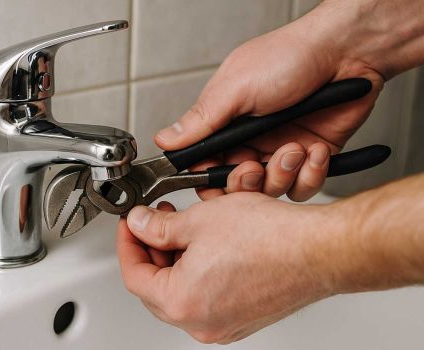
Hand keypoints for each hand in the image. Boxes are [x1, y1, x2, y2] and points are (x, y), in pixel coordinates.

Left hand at [116, 196, 337, 343]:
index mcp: (182, 302)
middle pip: (156, 287)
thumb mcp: (200, 220)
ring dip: (174, 261)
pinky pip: (206, 298)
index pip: (134, 275)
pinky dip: (197, 273)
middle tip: (153, 223)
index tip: (129, 225)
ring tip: (183, 229)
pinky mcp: (243, 319)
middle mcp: (201, 323)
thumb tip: (139, 225)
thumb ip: (158, 227)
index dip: (127, 244)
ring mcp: (224, 325)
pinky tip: (206, 247)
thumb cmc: (271, 239)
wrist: (320, 250)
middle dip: (151, 252)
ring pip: (181, 293)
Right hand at [155, 2, 385, 200]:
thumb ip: (201, 120)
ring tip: (294, 148)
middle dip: (244, 183)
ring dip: (282, 174)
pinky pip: (303, 187)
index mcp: (226, 124)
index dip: (208, 178)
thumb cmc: (289, 58)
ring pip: (270, 191)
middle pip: (235, 185)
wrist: (347, 51)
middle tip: (253, 167)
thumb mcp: (235, 88)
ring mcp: (281, 151)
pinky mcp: (311, 159)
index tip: (213, 180)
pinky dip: (311, 173)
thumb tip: (164, 140)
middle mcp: (251, 141)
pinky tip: (316, 150)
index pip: (205, 164)